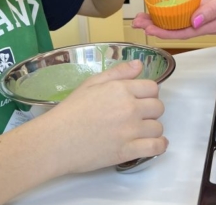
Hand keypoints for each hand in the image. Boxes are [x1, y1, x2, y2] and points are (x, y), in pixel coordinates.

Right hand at [39, 60, 166, 175]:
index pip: (152, 87)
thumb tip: (139, 64)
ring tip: (140, 130)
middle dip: (151, 110)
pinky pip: (156, 147)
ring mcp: (130, 131)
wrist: (56, 140)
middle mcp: (130, 108)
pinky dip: (160, 146)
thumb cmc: (71, 110)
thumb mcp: (91, 83)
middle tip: (138, 115)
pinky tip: (155, 144)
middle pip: (158, 107)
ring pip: (158, 127)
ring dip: (152, 128)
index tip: (140, 99)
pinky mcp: (128, 151)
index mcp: (121, 89)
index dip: (148, 93)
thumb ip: (118, 72)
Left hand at [133, 0, 215, 38]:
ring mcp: (203, 18)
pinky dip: (169, 14)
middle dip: (155, 28)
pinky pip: (183, 15)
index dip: (163, 32)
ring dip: (159, 21)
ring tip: (142, 18)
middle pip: (175, 30)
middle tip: (137, 23)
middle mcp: (203, 24)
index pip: (181, 32)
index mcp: (209, 24)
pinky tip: (159, 11)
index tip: (147, 29)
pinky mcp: (203, 10)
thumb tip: (194, 21)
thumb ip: (211, 10)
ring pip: (177, 24)